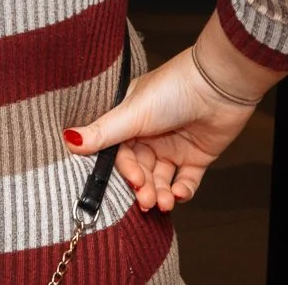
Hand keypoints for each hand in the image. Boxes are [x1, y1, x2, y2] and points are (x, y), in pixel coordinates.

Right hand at [64, 21, 280, 213]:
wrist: (220, 83)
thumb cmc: (174, 89)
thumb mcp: (133, 112)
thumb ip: (103, 132)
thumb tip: (67, 139)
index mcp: (132, 121)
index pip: (121, 155)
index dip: (126, 171)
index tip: (134, 180)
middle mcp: (151, 135)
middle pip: (140, 171)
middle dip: (143, 188)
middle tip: (148, 200)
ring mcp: (175, 146)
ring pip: (161, 180)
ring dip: (161, 194)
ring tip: (165, 203)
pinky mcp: (197, 156)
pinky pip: (186, 181)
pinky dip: (182, 191)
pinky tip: (180, 195)